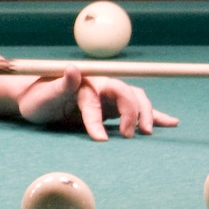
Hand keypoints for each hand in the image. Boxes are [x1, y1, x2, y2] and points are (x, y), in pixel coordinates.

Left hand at [16, 66, 178, 140]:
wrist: (37, 100)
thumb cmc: (38, 99)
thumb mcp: (44, 95)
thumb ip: (60, 85)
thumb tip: (72, 68)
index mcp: (84, 82)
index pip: (95, 100)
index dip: (97, 120)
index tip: (99, 140)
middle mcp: (101, 85)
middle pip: (124, 94)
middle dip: (131, 113)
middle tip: (129, 137)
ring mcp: (109, 95)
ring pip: (136, 99)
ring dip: (146, 114)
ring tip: (148, 131)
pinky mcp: (113, 106)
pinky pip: (137, 108)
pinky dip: (155, 115)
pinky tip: (171, 122)